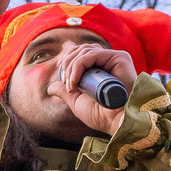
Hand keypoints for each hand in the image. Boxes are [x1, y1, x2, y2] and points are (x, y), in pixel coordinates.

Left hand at [19, 38, 138, 137]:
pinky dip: (79, 65)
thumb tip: (50, 87)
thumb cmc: (101, 115)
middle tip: (66, 84)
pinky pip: (92, 54)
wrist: (116, 122)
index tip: (63, 80)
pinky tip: (75, 81)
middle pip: (81, 49)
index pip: (80, 54)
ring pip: (85, 50)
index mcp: (101, 68)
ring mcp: (114, 58)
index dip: (67, 62)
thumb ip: (64, 92)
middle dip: (67, 64)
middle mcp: (108, 60)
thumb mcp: (77, 102)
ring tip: (71, 85)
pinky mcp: (119, 57)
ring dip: (72, 67)